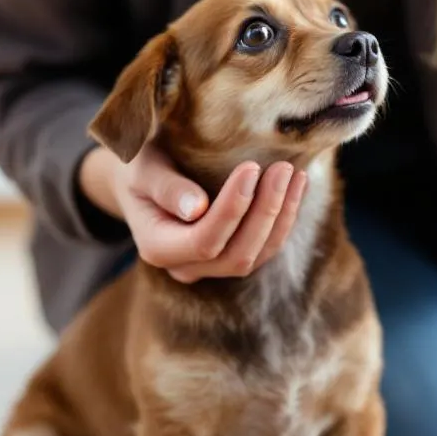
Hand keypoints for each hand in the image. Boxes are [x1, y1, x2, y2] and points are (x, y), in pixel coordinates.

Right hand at [79, 146, 307, 282]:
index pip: (204, 240)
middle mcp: (184, 267)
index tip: (251, 168)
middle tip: (283, 168)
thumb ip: (165, 188)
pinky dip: (284, 219)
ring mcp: (210, 268)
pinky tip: (298, 186)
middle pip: (236, 255)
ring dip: (282, 217)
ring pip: (256, 255)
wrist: (140, 181)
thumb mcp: (142, 169)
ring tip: (296, 175)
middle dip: (266, 212)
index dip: (232, 209)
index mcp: (157, 248)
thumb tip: (197, 209)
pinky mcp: (231, 257)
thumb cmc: (139, 167)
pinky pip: (264, 248)